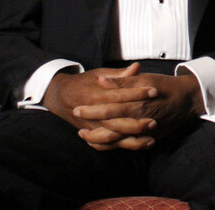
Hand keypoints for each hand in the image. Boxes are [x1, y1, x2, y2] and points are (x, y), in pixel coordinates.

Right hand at [42, 63, 158, 149]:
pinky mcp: (93, 134)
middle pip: (116, 121)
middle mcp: (93, 114)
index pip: (119, 95)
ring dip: (132, 139)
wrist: (60, 97)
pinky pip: (108, 145)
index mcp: (95, 95)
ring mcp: (92, 127)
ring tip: (151, 137)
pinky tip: (140, 145)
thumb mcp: (99, 74)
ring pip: (113, 137)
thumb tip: (136, 67)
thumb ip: (119, 75)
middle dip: (135, 123)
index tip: (154, 91)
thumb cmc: (83, 83)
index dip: (137, 93)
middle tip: (154, 121)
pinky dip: (123, 146)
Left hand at [74, 70, 204, 150]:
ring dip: (98, 139)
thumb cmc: (165, 86)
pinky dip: (112, 146)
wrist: (186, 99)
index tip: (77, 108)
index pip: (108, 109)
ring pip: (116, 141)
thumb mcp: (144, 79)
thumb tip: (101, 80)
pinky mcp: (147, 138)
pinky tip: (102, 142)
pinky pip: (125, 146)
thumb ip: (122, 82)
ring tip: (84, 135)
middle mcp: (138, 121)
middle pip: (108, 129)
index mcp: (136, 104)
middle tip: (78, 125)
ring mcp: (143, 133)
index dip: (91, 110)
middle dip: (90, 127)